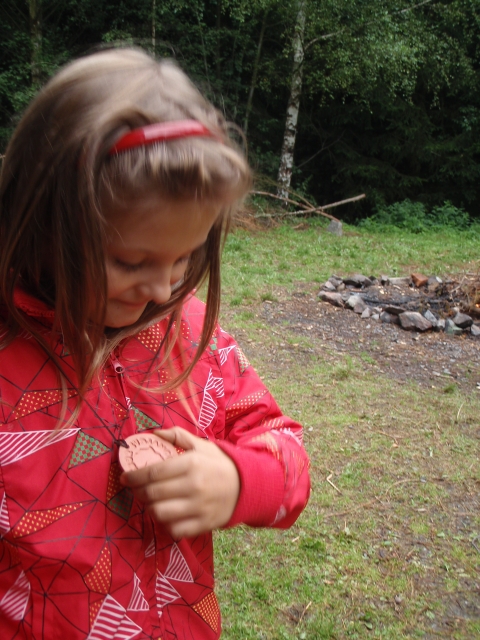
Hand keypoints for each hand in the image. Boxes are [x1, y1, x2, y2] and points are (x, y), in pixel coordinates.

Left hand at [120, 427, 239, 537]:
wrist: (246, 486)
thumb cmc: (219, 464)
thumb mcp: (201, 445)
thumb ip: (177, 436)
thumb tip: (153, 433)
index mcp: (191, 464)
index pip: (153, 472)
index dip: (133, 476)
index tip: (125, 477)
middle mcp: (193, 486)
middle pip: (152, 494)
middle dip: (138, 492)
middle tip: (136, 489)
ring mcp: (198, 508)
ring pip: (159, 513)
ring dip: (149, 508)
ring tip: (151, 502)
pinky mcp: (202, 525)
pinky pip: (173, 529)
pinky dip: (165, 524)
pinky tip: (166, 514)